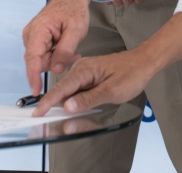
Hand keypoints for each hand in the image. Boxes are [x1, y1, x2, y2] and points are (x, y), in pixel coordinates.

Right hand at [22, 0, 100, 94]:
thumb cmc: (73, 8)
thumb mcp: (76, 30)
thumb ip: (65, 51)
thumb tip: (55, 69)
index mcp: (38, 31)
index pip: (32, 58)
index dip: (33, 76)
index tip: (35, 91)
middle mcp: (31, 35)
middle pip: (39, 61)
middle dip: (56, 63)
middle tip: (73, 55)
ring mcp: (33, 37)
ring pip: (43, 59)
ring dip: (57, 58)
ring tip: (72, 50)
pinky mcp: (37, 39)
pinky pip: (44, 54)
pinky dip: (56, 54)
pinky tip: (67, 48)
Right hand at [33, 50, 152, 116]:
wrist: (145, 61)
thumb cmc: (132, 73)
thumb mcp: (111, 91)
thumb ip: (88, 99)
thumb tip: (67, 106)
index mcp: (84, 69)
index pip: (61, 88)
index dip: (48, 102)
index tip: (37, 113)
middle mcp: (81, 68)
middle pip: (63, 89)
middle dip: (53, 104)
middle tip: (44, 120)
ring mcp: (85, 71)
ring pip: (70, 90)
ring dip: (64, 102)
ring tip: (57, 117)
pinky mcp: (90, 75)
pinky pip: (78, 88)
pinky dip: (74, 98)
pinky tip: (75, 107)